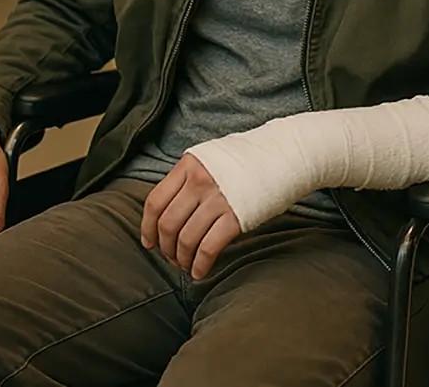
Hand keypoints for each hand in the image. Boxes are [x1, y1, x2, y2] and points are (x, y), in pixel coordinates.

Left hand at [140, 153, 240, 279]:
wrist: (282, 155)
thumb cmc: (245, 159)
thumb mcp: (210, 158)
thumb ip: (188, 178)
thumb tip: (167, 209)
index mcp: (189, 165)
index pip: (155, 201)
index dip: (147, 227)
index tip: (149, 242)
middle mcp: (200, 181)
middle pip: (168, 224)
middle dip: (166, 248)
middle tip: (170, 258)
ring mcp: (218, 199)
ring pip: (186, 239)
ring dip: (182, 259)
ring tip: (186, 265)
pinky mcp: (236, 217)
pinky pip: (209, 248)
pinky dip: (200, 265)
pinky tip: (199, 272)